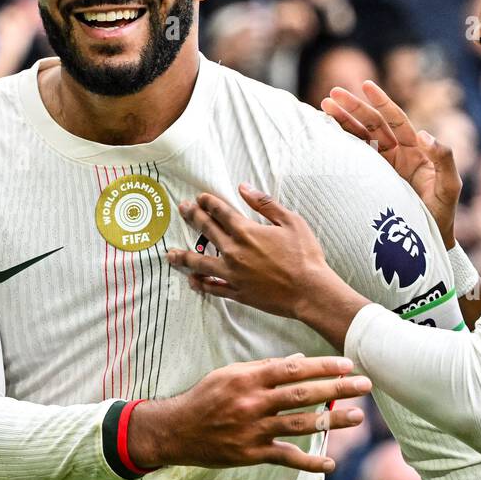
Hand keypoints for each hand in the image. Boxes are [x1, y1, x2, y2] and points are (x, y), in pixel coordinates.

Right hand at [127, 355, 370, 473]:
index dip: (323, 367)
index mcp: (248, 379)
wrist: (175, 431)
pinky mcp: (251, 454)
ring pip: (300, 424)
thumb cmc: (204, 397)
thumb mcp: (229, 374)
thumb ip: (263, 368)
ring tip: (358, 417)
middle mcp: (253, 403)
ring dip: (332, 421)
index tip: (348, 364)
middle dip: (338, 389)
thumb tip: (298, 362)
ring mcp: (253, 430)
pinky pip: (285, 457)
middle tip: (365, 385)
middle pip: (303, 394)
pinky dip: (308, 462)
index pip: (293, 369)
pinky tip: (330, 464)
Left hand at [167, 185, 334, 319]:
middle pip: (206, 231)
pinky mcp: (237, 292)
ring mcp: (232, 274)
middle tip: (182, 210)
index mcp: (246, 232)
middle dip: (192, 217)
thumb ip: (265, 204)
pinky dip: (200, 284)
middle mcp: (234, 252)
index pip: (220, 212)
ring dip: (183, 257)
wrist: (310, 291)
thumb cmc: (305, 255)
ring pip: (200, 263)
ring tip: (170, 254)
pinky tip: (191, 280)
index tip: (200, 198)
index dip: (208, 203)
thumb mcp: (290, 221)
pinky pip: (212, 288)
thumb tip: (244, 187)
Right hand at [322, 80, 460, 248]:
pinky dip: (340, 142)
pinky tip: (326, 132)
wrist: (426, 243)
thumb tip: (423, 134)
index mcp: (415, 149)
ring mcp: (382, 165)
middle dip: (354, 107)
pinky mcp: (370, 179)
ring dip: (343, 121)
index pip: (396, 120)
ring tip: (324, 106)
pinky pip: (354, 156)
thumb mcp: (450, 186)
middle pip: (373, 123)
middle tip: (332, 94)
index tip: (366, 85)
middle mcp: (397, 153)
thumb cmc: (442, 213)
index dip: (381, 102)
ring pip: (360, 136)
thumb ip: (443, 159)